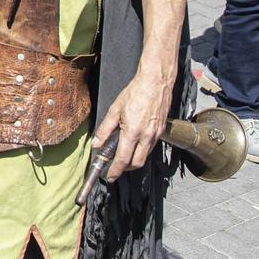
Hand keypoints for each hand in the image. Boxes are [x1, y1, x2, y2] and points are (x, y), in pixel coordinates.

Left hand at [89, 59, 176, 179]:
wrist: (156, 82)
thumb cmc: (136, 92)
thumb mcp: (115, 109)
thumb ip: (105, 129)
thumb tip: (97, 144)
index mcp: (133, 132)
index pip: (123, 159)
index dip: (115, 171)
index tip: (110, 176)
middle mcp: (146, 136)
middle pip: (137, 163)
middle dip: (125, 169)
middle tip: (115, 167)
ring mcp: (156, 134)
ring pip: (145, 156)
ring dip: (134, 160)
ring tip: (123, 154)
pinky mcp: (161, 131)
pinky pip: (151, 147)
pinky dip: (142, 150)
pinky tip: (134, 143)